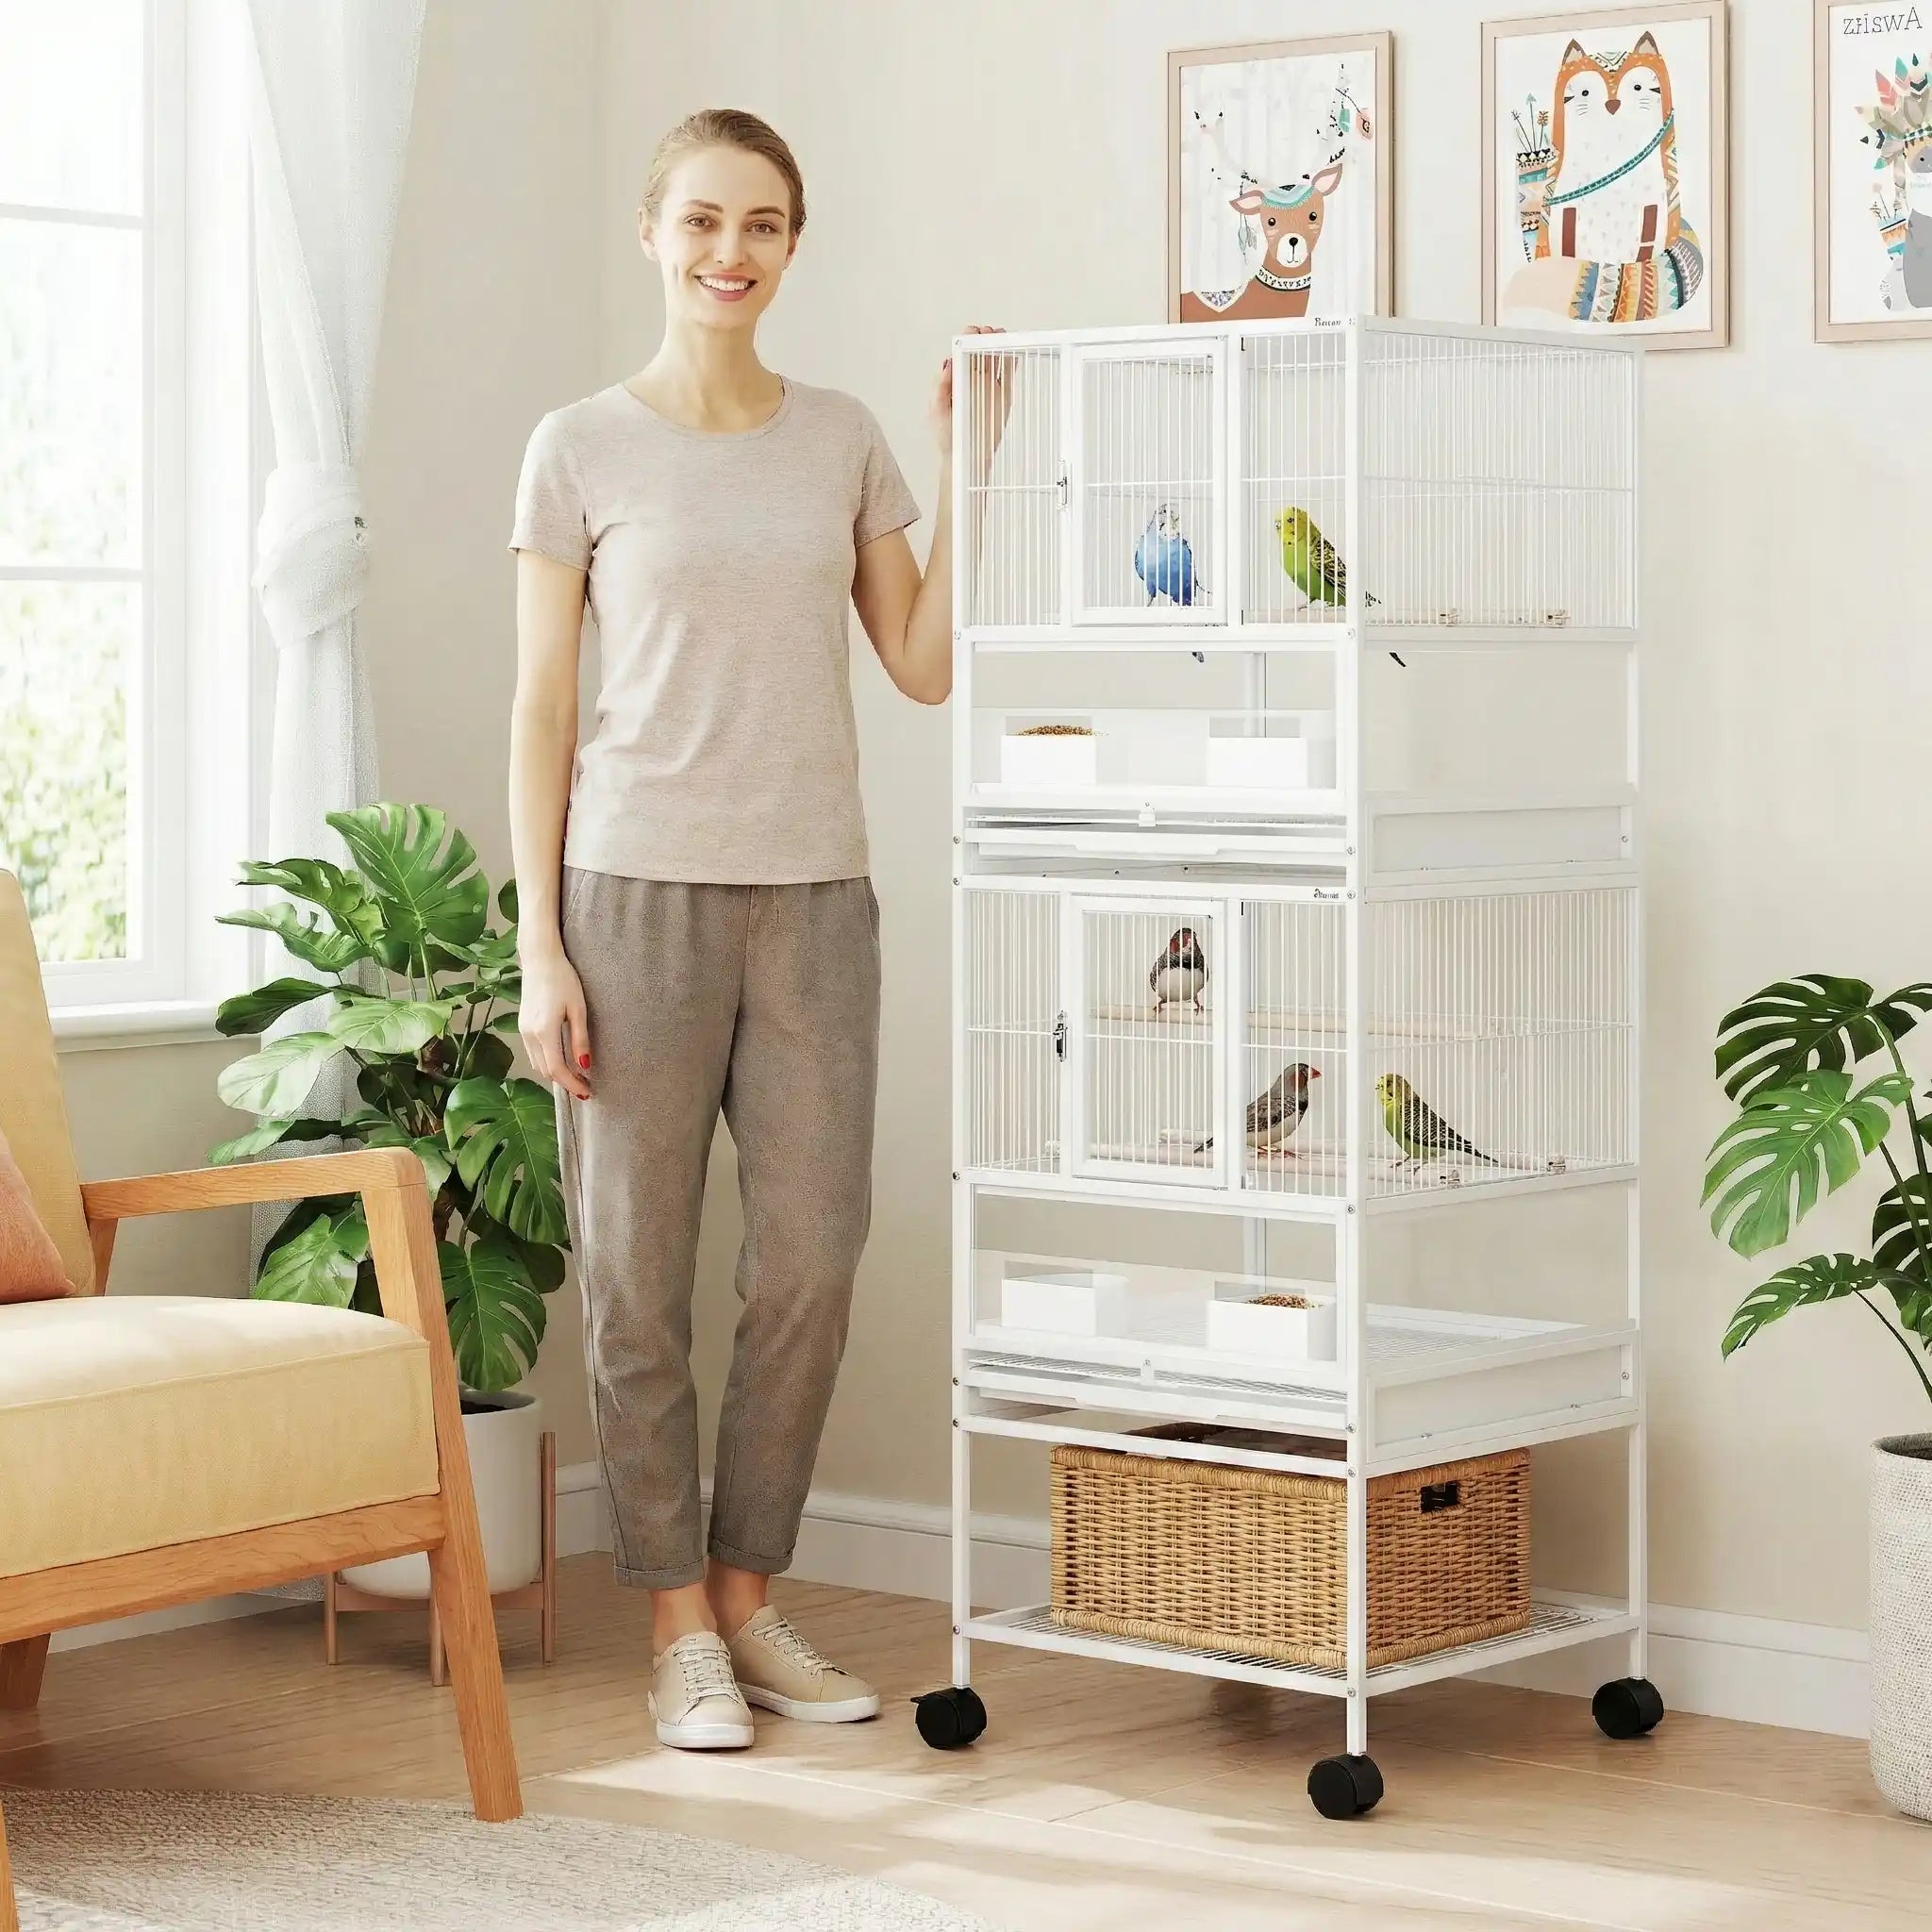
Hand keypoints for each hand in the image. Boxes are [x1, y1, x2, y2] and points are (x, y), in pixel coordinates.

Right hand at [518, 941, 592, 1100]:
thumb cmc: (563, 979)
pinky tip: (562, 1060)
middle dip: (565, 1082)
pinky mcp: (522, 1026)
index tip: (587, 1092)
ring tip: (576, 1076)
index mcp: (544, 1030)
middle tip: (585, 1086)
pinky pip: (533, 1053)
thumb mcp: (578, 1009)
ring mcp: (523, 1030)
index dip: (572, 1084)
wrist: (540, 960)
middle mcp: (529, 1034)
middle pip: (546, 1071)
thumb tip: (585, 1065)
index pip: (557, 1069)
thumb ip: (580, 1039)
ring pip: (537, 1064)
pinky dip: (547, 1062)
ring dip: (555, 1074)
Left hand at [933, 324, 1009, 470]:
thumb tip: (948, 363)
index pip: (963, 350)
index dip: (968, 337)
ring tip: (1002, 338)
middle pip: (982, 349)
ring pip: (997, 357)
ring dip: (1000, 345)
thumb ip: (940, 387)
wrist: (965, 456)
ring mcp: (989, 385)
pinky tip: (1013, 352)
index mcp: (955, 377)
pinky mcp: (1003, 395)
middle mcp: (972, 378)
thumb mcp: (936, 410)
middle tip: (989, 335)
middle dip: (986, 337)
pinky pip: (1009, 374)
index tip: (973, 333)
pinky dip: (1012, 361)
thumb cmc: (947, 435)